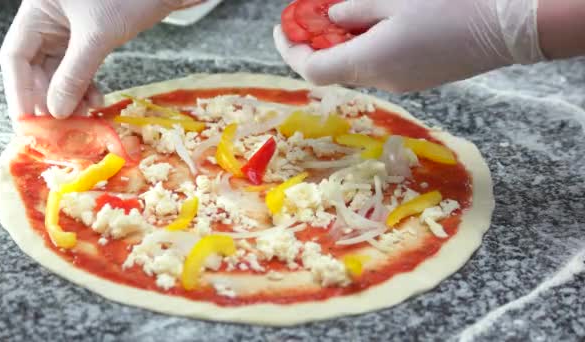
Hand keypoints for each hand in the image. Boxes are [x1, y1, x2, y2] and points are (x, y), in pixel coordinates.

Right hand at [0, 0, 201, 118]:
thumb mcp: (98, 36)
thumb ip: (75, 74)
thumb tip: (57, 111)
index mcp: (37, 9)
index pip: (15, 56)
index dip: (20, 91)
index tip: (29, 122)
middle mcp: (47, 19)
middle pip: (35, 68)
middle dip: (49, 98)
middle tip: (61, 125)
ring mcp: (67, 29)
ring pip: (58, 72)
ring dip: (69, 96)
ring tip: (83, 115)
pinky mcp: (88, 37)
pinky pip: (78, 69)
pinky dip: (85, 86)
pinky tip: (96, 100)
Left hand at [274, 0, 545, 92]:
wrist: (506, 27)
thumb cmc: (451, 8)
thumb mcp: (395, 0)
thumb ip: (356, 12)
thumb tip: (331, 20)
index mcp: (369, 61)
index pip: (313, 70)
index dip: (290, 51)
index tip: (281, 29)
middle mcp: (380, 80)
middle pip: (333, 69)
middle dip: (316, 43)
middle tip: (313, 14)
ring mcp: (400, 83)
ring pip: (357, 66)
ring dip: (342, 44)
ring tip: (344, 14)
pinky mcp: (417, 79)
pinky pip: (379, 66)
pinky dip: (366, 47)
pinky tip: (375, 26)